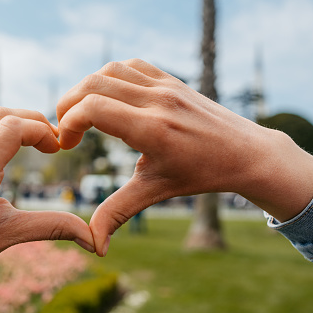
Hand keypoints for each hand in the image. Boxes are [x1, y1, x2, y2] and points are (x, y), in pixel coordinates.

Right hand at [57, 59, 312, 256]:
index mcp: (152, 129)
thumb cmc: (201, 174)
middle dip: (68, 105)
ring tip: (83, 113)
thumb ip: (118, 213)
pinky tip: (109, 97)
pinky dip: (111, 77)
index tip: (67, 144)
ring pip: (110, 70)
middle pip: (94, 84)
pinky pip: (131, 66)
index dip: (68, 123)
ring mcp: (165, 86)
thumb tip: (94, 246)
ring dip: (87, 89)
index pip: (93, 108)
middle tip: (67, 129)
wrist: (246, 152)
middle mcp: (157, 101)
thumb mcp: (155, 191)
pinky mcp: (171, 80)